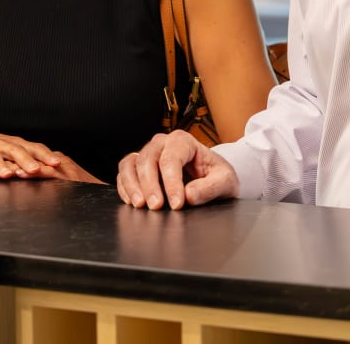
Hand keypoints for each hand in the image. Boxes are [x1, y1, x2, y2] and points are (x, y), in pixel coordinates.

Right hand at [0, 126, 64, 179]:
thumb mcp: (13, 150)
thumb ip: (30, 158)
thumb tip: (54, 167)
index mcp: (15, 145)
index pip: (34, 148)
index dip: (45, 156)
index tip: (57, 164)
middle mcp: (1, 146)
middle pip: (16, 152)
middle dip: (26, 161)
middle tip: (35, 170)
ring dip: (0, 166)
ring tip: (7, 174)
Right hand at [116, 130, 238, 209]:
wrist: (213, 178)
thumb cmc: (218, 176)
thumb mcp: (225, 181)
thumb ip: (210, 187)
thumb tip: (189, 194)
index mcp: (184, 141)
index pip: (172, 159)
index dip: (172, 182)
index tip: (177, 204)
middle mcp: (163, 143)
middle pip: (148, 158)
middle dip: (150, 184)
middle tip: (156, 207)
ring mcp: (150, 154)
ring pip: (132, 163)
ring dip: (132, 184)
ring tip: (140, 206)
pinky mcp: (140, 167)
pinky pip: (125, 172)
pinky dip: (125, 186)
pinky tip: (132, 202)